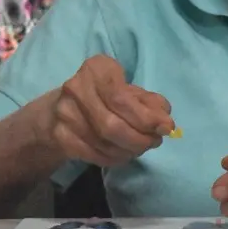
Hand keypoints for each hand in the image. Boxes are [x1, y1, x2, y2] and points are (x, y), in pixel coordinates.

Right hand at [45, 55, 173, 166]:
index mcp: (96, 69)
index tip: (166, 128)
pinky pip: (94, 154)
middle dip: (139, 139)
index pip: (121, 99)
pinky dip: (114, 158)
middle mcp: (76, 88)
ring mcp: (64, 113)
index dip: (146, 118)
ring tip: (140, 147)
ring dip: (129, 151)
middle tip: (154, 142)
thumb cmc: (106, 96)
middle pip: (112, 125)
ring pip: (103, 143)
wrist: (63, 108)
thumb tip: (165, 123)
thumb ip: (152, 104)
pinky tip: (123, 154)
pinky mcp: (60, 135)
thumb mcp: (132, 92)